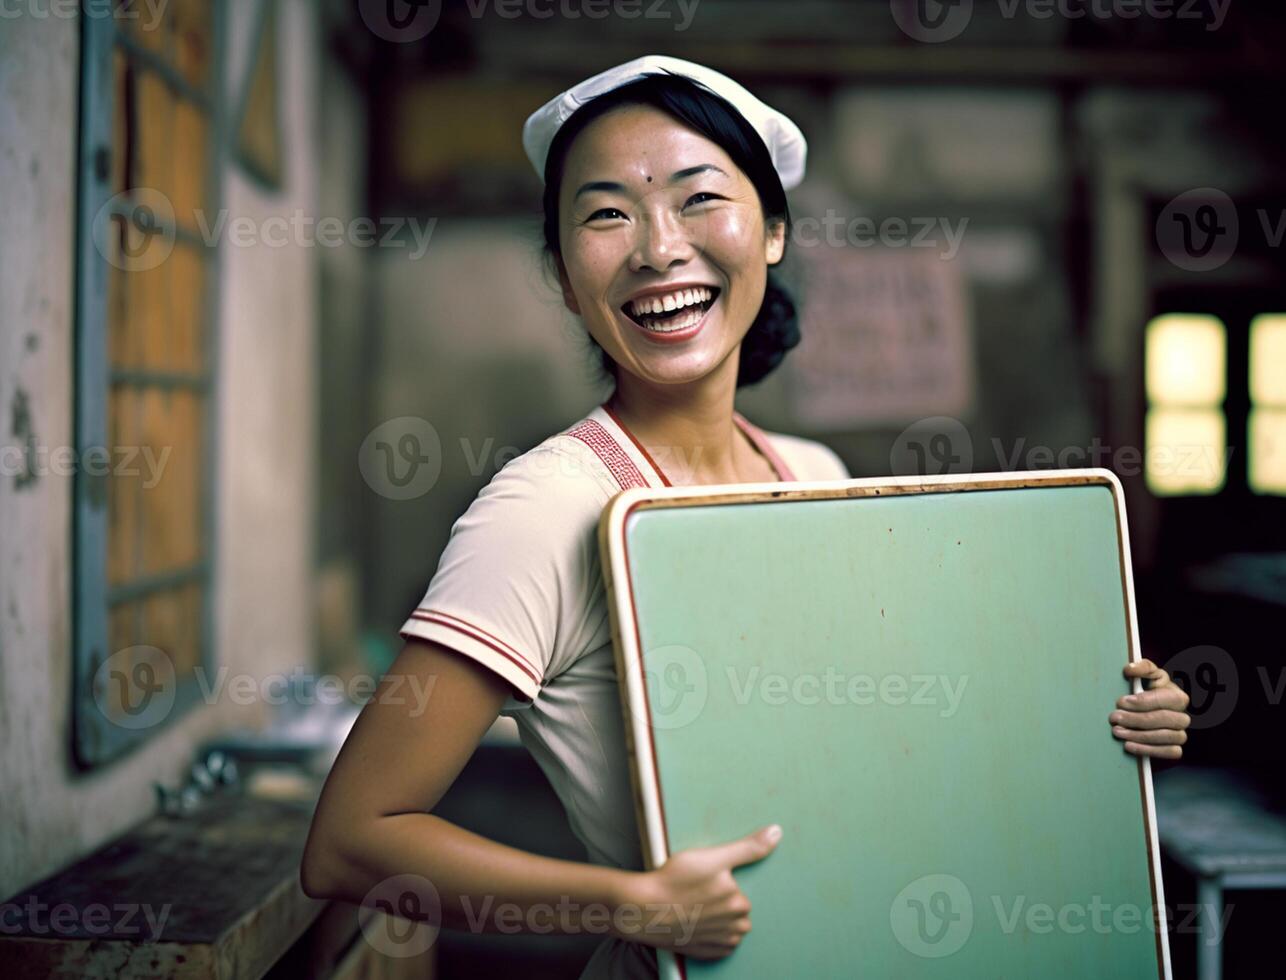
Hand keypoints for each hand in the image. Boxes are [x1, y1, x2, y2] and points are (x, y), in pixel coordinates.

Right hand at [612, 825, 780, 958]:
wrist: (643, 908)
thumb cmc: (674, 880)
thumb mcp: (712, 858)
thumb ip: (748, 848)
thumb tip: (776, 833)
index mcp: (740, 903)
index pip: (739, 891)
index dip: (721, 883)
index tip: (703, 881)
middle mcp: (734, 928)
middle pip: (735, 909)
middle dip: (720, 901)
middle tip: (695, 891)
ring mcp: (719, 944)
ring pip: (728, 927)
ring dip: (717, 919)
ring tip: (692, 906)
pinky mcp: (706, 954)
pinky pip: (717, 944)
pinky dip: (709, 934)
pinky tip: (693, 922)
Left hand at [1109, 659, 1190, 759]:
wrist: (1150, 710)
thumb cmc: (1149, 690)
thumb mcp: (1147, 675)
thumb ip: (1142, 667)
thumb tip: (1130, 669)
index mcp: (1178, 697)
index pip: (1164, 700)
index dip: (1142, 702)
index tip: (1121, 702)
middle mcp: (1183, 717)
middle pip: (1164, 720)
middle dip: (1136, 719)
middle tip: (1114, 718)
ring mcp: (1180, 734)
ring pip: (1166, 737)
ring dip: (1139, 736)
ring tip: (1117, 731)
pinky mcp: (1175, 748)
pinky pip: (1168, 753)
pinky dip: (1148, 750)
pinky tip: (1128, 745)